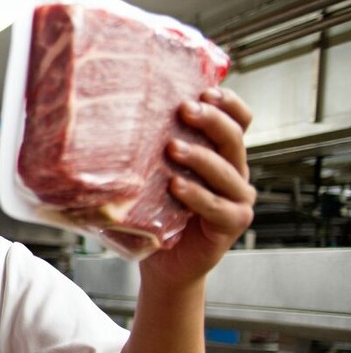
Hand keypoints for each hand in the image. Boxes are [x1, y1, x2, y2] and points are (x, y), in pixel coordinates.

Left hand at [140, 87, 255, 285]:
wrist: (163, 262)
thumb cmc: (155, 213)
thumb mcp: (154, 174)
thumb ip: (152, 149)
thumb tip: (113, 114)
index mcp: (222, 154)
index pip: (239, 119)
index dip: (228, 103)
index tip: (204, 90)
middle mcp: (235, 171)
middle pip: (234, 138)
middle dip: (211, 120)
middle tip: (184, 109)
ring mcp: (238, 198)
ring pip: (226, 170)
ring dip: (200, 157)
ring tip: (172, 148)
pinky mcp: (232, 223)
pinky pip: (217, 206)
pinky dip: (197, 196)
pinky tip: (176, 187)